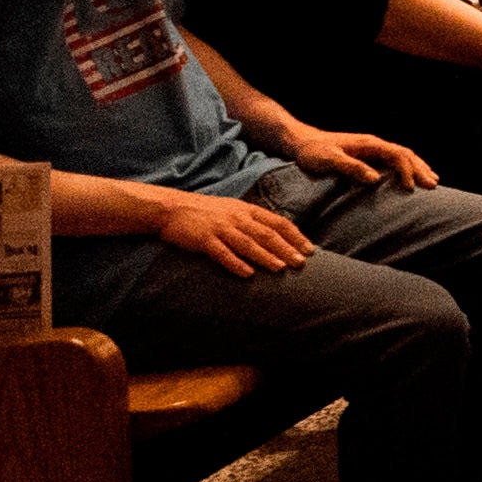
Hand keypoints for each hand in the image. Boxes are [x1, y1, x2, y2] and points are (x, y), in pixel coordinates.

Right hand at [150, 189, 315, 273]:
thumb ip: (253, 221)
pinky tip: (247, 274)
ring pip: (248, 244)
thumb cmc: (206, 212)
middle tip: (302, 263)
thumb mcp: (234, 210)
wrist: (172, 208)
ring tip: (281, 269)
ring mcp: (221, 228)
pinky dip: (235, 263)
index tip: (309, 250)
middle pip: (267, 234)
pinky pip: (222, 253)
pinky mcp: (204, 239)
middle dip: (286, 249)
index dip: (295, 236)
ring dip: (266, 257)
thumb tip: (277, 234)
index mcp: (247, 210)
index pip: (278, 222)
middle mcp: (237, 218)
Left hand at [288, 127, 434, 189]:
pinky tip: (411, 175)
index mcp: (369, 144)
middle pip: (406, 154)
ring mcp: (372, 148)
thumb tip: (376, 179)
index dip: (407, 171)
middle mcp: (375, 144)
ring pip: (403, 155)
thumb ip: (352, 168)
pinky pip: (395, 159)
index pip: (397, 154)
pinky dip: (408, 166)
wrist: (301, 141)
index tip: (410, 188)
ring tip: (431, 179)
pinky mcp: (368, 154)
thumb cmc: (312, 152)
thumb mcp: (329, 160)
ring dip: (418, 167)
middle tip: (433, 185)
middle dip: (421, 169)